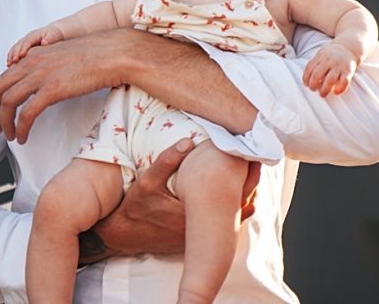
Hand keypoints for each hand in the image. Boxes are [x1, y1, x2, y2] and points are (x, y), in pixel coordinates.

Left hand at [0, 30, 127, 143]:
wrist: (113, 54)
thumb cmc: (94, 57)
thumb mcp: (61, 57)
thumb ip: (46, 68)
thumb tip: (39, 86)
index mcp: (33, 56)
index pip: (1, 78)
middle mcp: (31, 63)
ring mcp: (40, 76)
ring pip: (7, 102)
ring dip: (4, 123)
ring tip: (10, 136)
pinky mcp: (52, 90)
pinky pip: (26, 114)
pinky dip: (20, 128)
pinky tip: (23, 137)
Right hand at [6, 25, 63, 65]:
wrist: (53, 33)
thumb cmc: (54, 34)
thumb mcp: (54, 35)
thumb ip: (49, 39)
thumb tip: (44, 42)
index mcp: (34, 35)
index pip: (27, 41)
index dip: (23, 48)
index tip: (21, 55)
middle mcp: (27, 38)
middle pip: (18, 45)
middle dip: (15, 53)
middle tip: (13, 62)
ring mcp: (24, 42)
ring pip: (14, 48)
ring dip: (11, 56)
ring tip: (8, 65)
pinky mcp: (23, 47)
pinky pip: (14, 51)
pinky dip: (11, 57)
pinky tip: (9, 66)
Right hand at [78, 138, 261, 262]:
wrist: (125, 235)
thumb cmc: (135, 207)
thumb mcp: (147, 181)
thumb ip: (167, 160)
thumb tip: (188, 141)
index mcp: (196, 213)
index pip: (234, 194)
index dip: (246, 175)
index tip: (250, 156)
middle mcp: (204, 229)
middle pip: (242, 204)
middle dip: (249, 183)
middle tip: (254, 161)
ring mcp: (203, 237)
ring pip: (236, 215)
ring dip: (243, 196)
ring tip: (247, 173)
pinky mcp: (200, 238)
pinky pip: (226, 224)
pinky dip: (232, 207)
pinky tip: (232, 191)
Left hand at [303, 42, 357, 96]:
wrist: (348, 48)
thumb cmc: (330, 56)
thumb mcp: (320, 55)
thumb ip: (314, 65)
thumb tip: (306, 81)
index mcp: (320, 57)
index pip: (309, 68)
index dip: (306, 78)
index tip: (306, 84)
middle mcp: (329, 61)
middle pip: (317, 75)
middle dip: (313, 85)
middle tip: (313, 89)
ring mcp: (339, 66)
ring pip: (330, 80)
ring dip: (324, 90)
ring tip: (322, 95)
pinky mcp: (349, 71)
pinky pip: (344, 82)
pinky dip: (340, 89)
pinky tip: (335, 92)